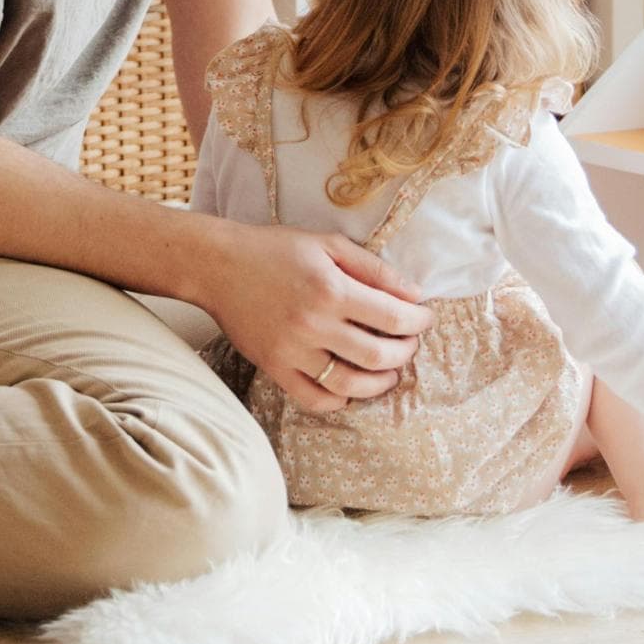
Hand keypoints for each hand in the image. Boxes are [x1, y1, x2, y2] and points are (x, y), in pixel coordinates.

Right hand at [198, 218, 435, 414]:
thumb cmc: (275, 248)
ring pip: (351, 383)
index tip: (426, 318)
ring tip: (388, 371)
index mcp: (331, 288)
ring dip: (380, 382)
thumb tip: (414, 294)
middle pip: (378, 355)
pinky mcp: (274, 367)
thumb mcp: (328, 244)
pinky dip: (340, 398)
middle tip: (409, 343)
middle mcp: (314, 324)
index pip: (392, 317)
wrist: (218, 266)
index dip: (418, 322)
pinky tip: (350, 386)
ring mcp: (293, 351)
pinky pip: (315, 398)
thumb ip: (373, 269)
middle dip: (404, 352)